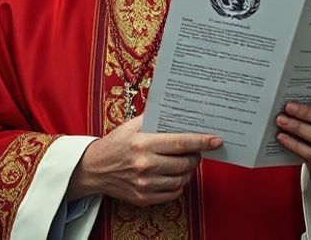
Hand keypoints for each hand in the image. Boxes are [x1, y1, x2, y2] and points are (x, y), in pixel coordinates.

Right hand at [68, 115, 221, 206]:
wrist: (93, 169)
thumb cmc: (115, 144)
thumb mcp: (131, 126)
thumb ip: (155, 119)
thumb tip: (180, 112)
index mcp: (142, 144)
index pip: (180, 143)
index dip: (201, 142)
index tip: (216, 140)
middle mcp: (144, 165)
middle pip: (184, 163)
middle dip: (195, 156)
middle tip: (196, 151)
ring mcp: (144, 184)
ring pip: (181, 180)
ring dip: (188, 171)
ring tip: (185, 163)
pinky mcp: (143, 198)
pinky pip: (172, 194)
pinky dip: (178, 185)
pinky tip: (174, 176)